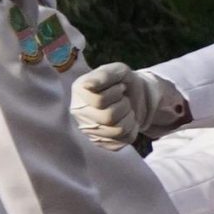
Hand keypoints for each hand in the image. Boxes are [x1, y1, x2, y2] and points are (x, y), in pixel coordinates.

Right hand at [71, 63, 186, 147]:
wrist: (135, 97)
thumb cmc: (123, 82)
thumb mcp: (118, 71)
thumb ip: (104, 75)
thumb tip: (88, 85)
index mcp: (78, 91)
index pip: (99, 101)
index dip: (116, 93)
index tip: (119, 88)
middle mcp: (78, 112)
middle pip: (108, 117)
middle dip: (124, 106)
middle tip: (123, 100)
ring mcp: (88, 129)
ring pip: (117, 131)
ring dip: (129, 118)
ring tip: (125, 110)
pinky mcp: (101, 142)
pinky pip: (124, 140)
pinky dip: (132, 129)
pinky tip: (125, 121)